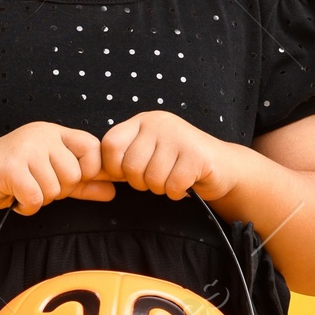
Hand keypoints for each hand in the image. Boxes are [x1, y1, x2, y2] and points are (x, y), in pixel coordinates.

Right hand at [0, 121, 116, 216]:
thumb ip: (83, 184)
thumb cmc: (10, 178)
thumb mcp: (50, 177)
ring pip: (55, 189)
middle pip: (74, 175)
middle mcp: (41, 135)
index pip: (92, 148)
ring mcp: (24, 148)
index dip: (87, 171)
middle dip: (57, 191)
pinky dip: (26, 207)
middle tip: (34, 186)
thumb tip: (113, 191)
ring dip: (39, 199)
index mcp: (53, 132)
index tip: (67, 180)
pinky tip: (12, 198)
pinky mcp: (10, 167)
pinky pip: (35, 198)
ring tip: (21, 190)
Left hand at [100, 110, 236, 201]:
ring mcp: (179, 136)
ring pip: (152, 179)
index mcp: (142, 121)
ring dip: (161, 188)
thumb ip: (121, 159)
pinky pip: (172, 186)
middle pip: (130, 166)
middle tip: (158, 177)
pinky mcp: (197, 155)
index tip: (127, 175)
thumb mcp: (147, 153)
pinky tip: (186, 183)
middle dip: (141, 182)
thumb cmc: (177, 163)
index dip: (114, 168)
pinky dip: (177, 192)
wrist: (222, 165)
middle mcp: (159, 123)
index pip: (111, 145)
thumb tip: (91, 174)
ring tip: (173, 178)